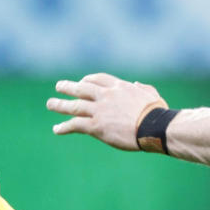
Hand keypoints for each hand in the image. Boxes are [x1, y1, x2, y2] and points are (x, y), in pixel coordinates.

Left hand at [47, 73, 165, 150]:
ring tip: (50, 104)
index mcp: (119, 87)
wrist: (156, 128)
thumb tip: (138, 84)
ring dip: (60, 105)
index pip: (97, 79)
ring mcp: (99, 110)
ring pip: (74, 106)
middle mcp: (106, 96)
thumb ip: (143, 88)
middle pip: (81, 89)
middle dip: (68, 87)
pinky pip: (75, 124)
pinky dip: (64, 127)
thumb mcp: (152, 95)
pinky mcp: (96, 126)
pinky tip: (57, 129)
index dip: (87, 80)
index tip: (81, 82)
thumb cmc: (159, 114)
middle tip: (58, 87)